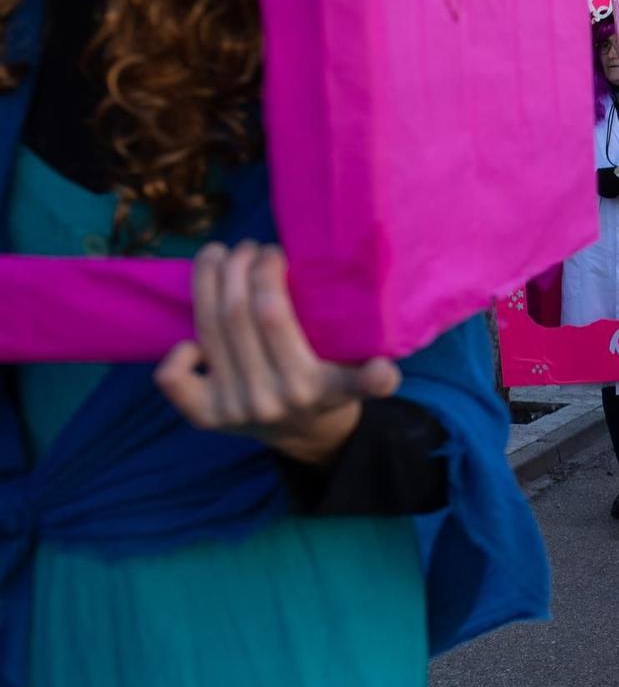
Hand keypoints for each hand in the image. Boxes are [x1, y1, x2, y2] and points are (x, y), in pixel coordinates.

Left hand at [155, 242, 400, 466]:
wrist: (308, 438)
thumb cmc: (331, 388)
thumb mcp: (357, 378)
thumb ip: (370, 371)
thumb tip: (377, 351)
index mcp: (312, 386)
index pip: (274, 317)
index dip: (267, 275)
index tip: (278, 252)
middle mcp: (267, 398)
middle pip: (236, 315)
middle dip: (238, 268)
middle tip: (248, 248)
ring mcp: (231, 409)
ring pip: (207, 331)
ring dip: (207, 283)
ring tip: (218, 255)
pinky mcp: (204, 416)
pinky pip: (172, 377)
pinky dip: (178, 350)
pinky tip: (195, 329)